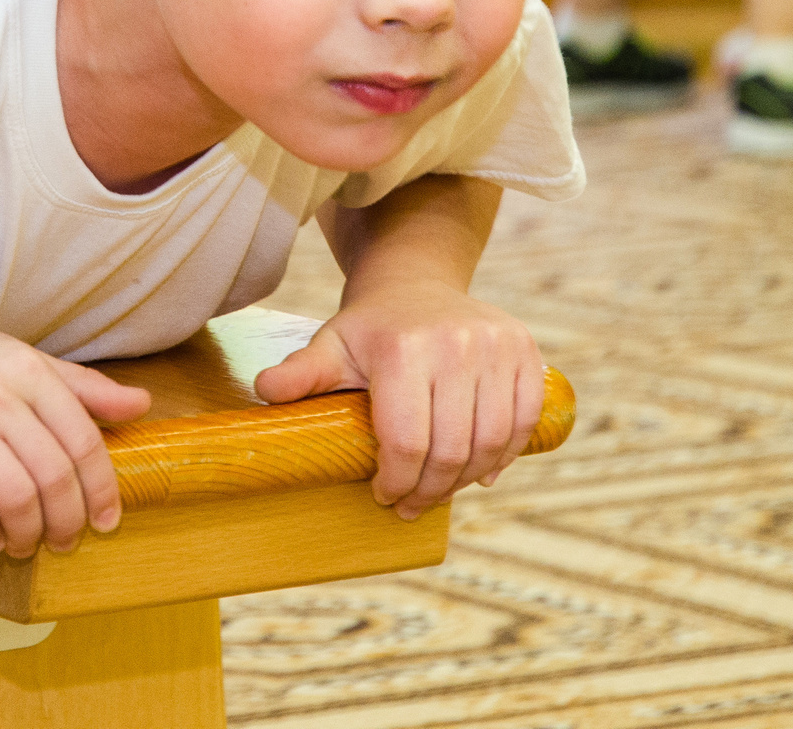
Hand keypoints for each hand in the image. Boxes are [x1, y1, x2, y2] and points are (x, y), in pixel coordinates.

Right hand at [0, 326, 151, 556]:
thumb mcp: (17, 361)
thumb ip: (80, 386)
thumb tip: (141, 403)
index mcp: (24, 368)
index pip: (83, 438)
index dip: (102, 487)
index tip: (108, 518)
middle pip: (54, 475)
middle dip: (68, 521)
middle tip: (67, 540)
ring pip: (16, 498)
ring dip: (28, 534)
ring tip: (26, 543)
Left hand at [255, 281, 544, 520]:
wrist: (416, 286)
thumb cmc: (369, 330)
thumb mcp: (330, 346)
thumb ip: (301, 373)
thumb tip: (265, 390)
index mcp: (404, 348)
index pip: (407, 441)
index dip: (396, 480)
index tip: (384, 495)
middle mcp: (457, 344)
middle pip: (451, 448)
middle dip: (429, 490)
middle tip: (410, 506)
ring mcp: (497, 346)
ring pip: (491, 441)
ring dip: (466, 479)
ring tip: (440, 492)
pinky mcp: (526, 351)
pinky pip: (524, 420)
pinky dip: (505, 454)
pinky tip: (481, 472)